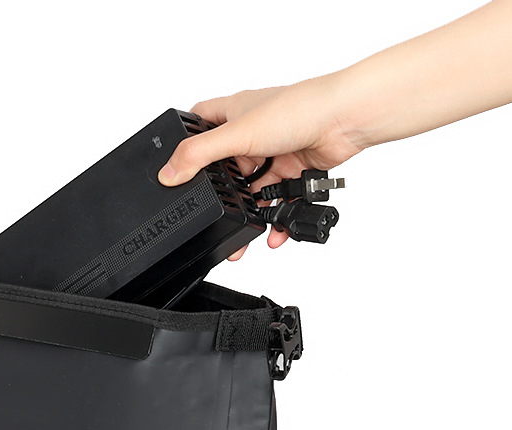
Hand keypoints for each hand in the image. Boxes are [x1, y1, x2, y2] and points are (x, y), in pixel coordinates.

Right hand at [159, 75, 364, 253]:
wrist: (344, 119)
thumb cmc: (298, 108)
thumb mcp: (236, 134)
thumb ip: (198, 156)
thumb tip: (167, 174)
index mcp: (233, 113)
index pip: (199, 123)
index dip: (186, 142)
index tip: (175, 165)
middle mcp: (252, 132)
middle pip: (226, 170)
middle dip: (221, 196)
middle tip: (211, 218)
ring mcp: (273, 152)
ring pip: (253, 192)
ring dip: (250, 215)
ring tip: (243, 239)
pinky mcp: (293, 171)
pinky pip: (279, 202)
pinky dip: (277, 219)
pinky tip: (273, 233)